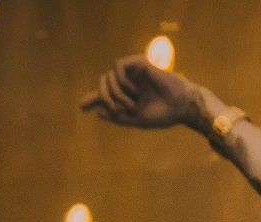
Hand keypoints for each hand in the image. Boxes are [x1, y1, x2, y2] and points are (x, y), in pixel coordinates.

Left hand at [80, 57, 209, 130]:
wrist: (179, 106)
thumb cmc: (161, 114)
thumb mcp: (136, 121)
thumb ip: (118, 118)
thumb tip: (99, 113)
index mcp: (125, 97)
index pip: (104, 96)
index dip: (92, 100)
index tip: (82, 107)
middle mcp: (126, 83)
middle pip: (102, 84)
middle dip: (103, 98)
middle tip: (113, 109)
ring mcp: (131, 73)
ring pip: (107, 77)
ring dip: (115, 94)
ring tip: (131, 105)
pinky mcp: (137, 63)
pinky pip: (117, 67)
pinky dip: (121, 81)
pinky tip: (132, 91)